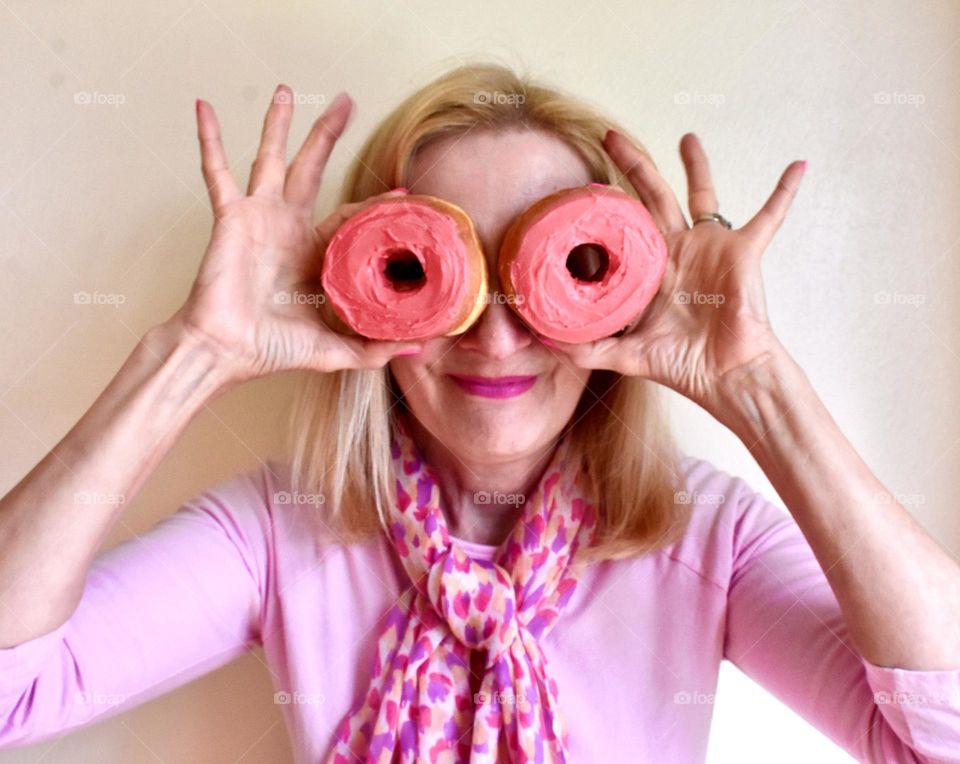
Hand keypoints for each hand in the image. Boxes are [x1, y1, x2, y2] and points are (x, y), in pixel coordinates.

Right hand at [167, 84, 421, 383]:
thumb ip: (375, 347)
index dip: (376, 203)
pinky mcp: (230, 216)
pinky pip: (217, 171)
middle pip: (313, 168)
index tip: (404, 192)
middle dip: (328, 134)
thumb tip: (421, 346)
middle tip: (346, 102)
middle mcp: (287, 227)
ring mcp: (257, 217)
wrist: (227, 350)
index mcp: (313, 252)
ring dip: (278, 124)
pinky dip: (210, 140)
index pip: (351, 215)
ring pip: (271, 158)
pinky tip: (204, 107)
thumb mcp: (335, 349)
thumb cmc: (272, 350)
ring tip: (287, 90)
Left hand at [543, 130, 805, 414]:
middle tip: (610, 135)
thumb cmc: (682, 365)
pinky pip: (769, 215)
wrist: (726, 374)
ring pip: (701, 193)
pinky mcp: (742, 250)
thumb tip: (544, 342)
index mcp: (650, 270)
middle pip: (651, 197)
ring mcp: (710, 247)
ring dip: (696, 165)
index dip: (604, 209)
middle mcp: (677, 251)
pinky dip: (783, 193)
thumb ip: (587, 349)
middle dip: (632, 165)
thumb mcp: (626, 355)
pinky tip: (797, 166)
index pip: (621, 229)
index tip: (578, 187)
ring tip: (687, 137)